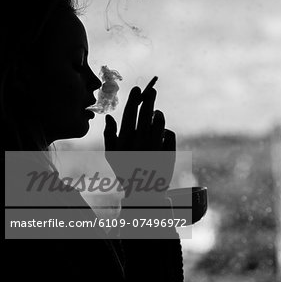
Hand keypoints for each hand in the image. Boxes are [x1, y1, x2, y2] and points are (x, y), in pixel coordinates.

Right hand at [103, 85, 175, 199]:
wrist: (144, 193)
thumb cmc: (125, 172)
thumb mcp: (112, 156)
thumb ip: (109, 136)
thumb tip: (109, 117)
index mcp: (125, 142)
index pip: (129, 115)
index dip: (133, 100)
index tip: (137, 88)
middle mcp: (140, 143)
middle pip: (146, 115)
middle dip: (149, 100)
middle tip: (151, 90)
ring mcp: (156, 148)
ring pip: (160, 122)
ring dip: (159, 114)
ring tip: (156, 113)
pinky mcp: (169, 153)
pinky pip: (170, 134)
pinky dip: (166, 131)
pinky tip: (162, 132)